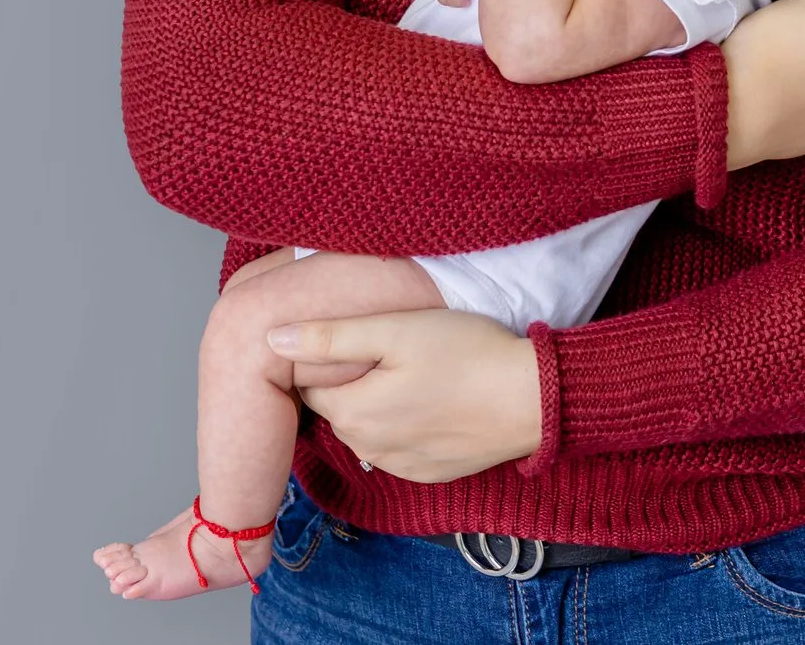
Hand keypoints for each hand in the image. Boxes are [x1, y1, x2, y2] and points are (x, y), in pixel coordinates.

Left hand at [271, 308, 542, 482]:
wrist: (533, 400)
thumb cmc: (467, 354)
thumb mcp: (397, 330)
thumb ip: (331, 336)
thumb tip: (271, 340)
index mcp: (351, 412)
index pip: (311, 383)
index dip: (328, 355)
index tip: (358, 334)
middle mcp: (366, 449)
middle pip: (339, 406)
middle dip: (352, 380)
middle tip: (390, 347)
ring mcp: (399, 466)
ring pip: (369, 427)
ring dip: (379, 403)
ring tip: (415, 370)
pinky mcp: (429, 473)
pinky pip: (399, 446)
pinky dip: (407, 425)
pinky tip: (434, 399)